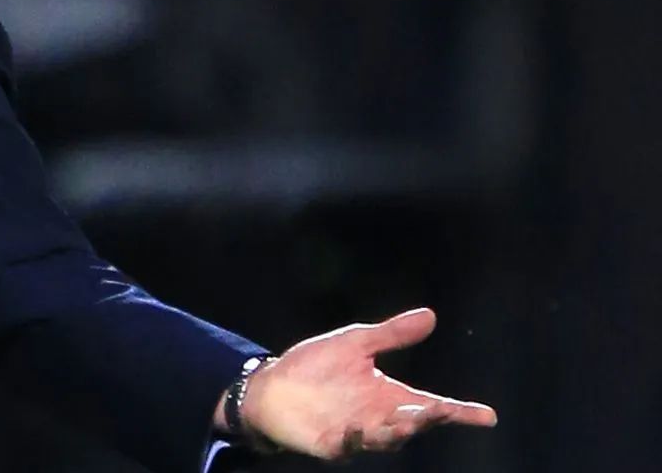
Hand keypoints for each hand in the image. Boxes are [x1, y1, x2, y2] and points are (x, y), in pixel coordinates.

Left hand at [237, 307, 496, 460]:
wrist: (272, 385)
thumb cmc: (315, 366)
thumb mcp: (355, 344)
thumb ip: (391, 334)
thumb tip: (430, 315)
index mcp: (390, 396)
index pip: (432, 406)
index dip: (460, 412)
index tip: (488, 416)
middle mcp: (379, 418)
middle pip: (414, 424)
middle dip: (428, 419)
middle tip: (440, 411)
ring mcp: (357, 434)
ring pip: (386, 439)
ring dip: (396, 431)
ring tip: (406, 422)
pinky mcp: (331, 444)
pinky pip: (346, 445)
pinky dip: (352, 438)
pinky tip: (353, 428)